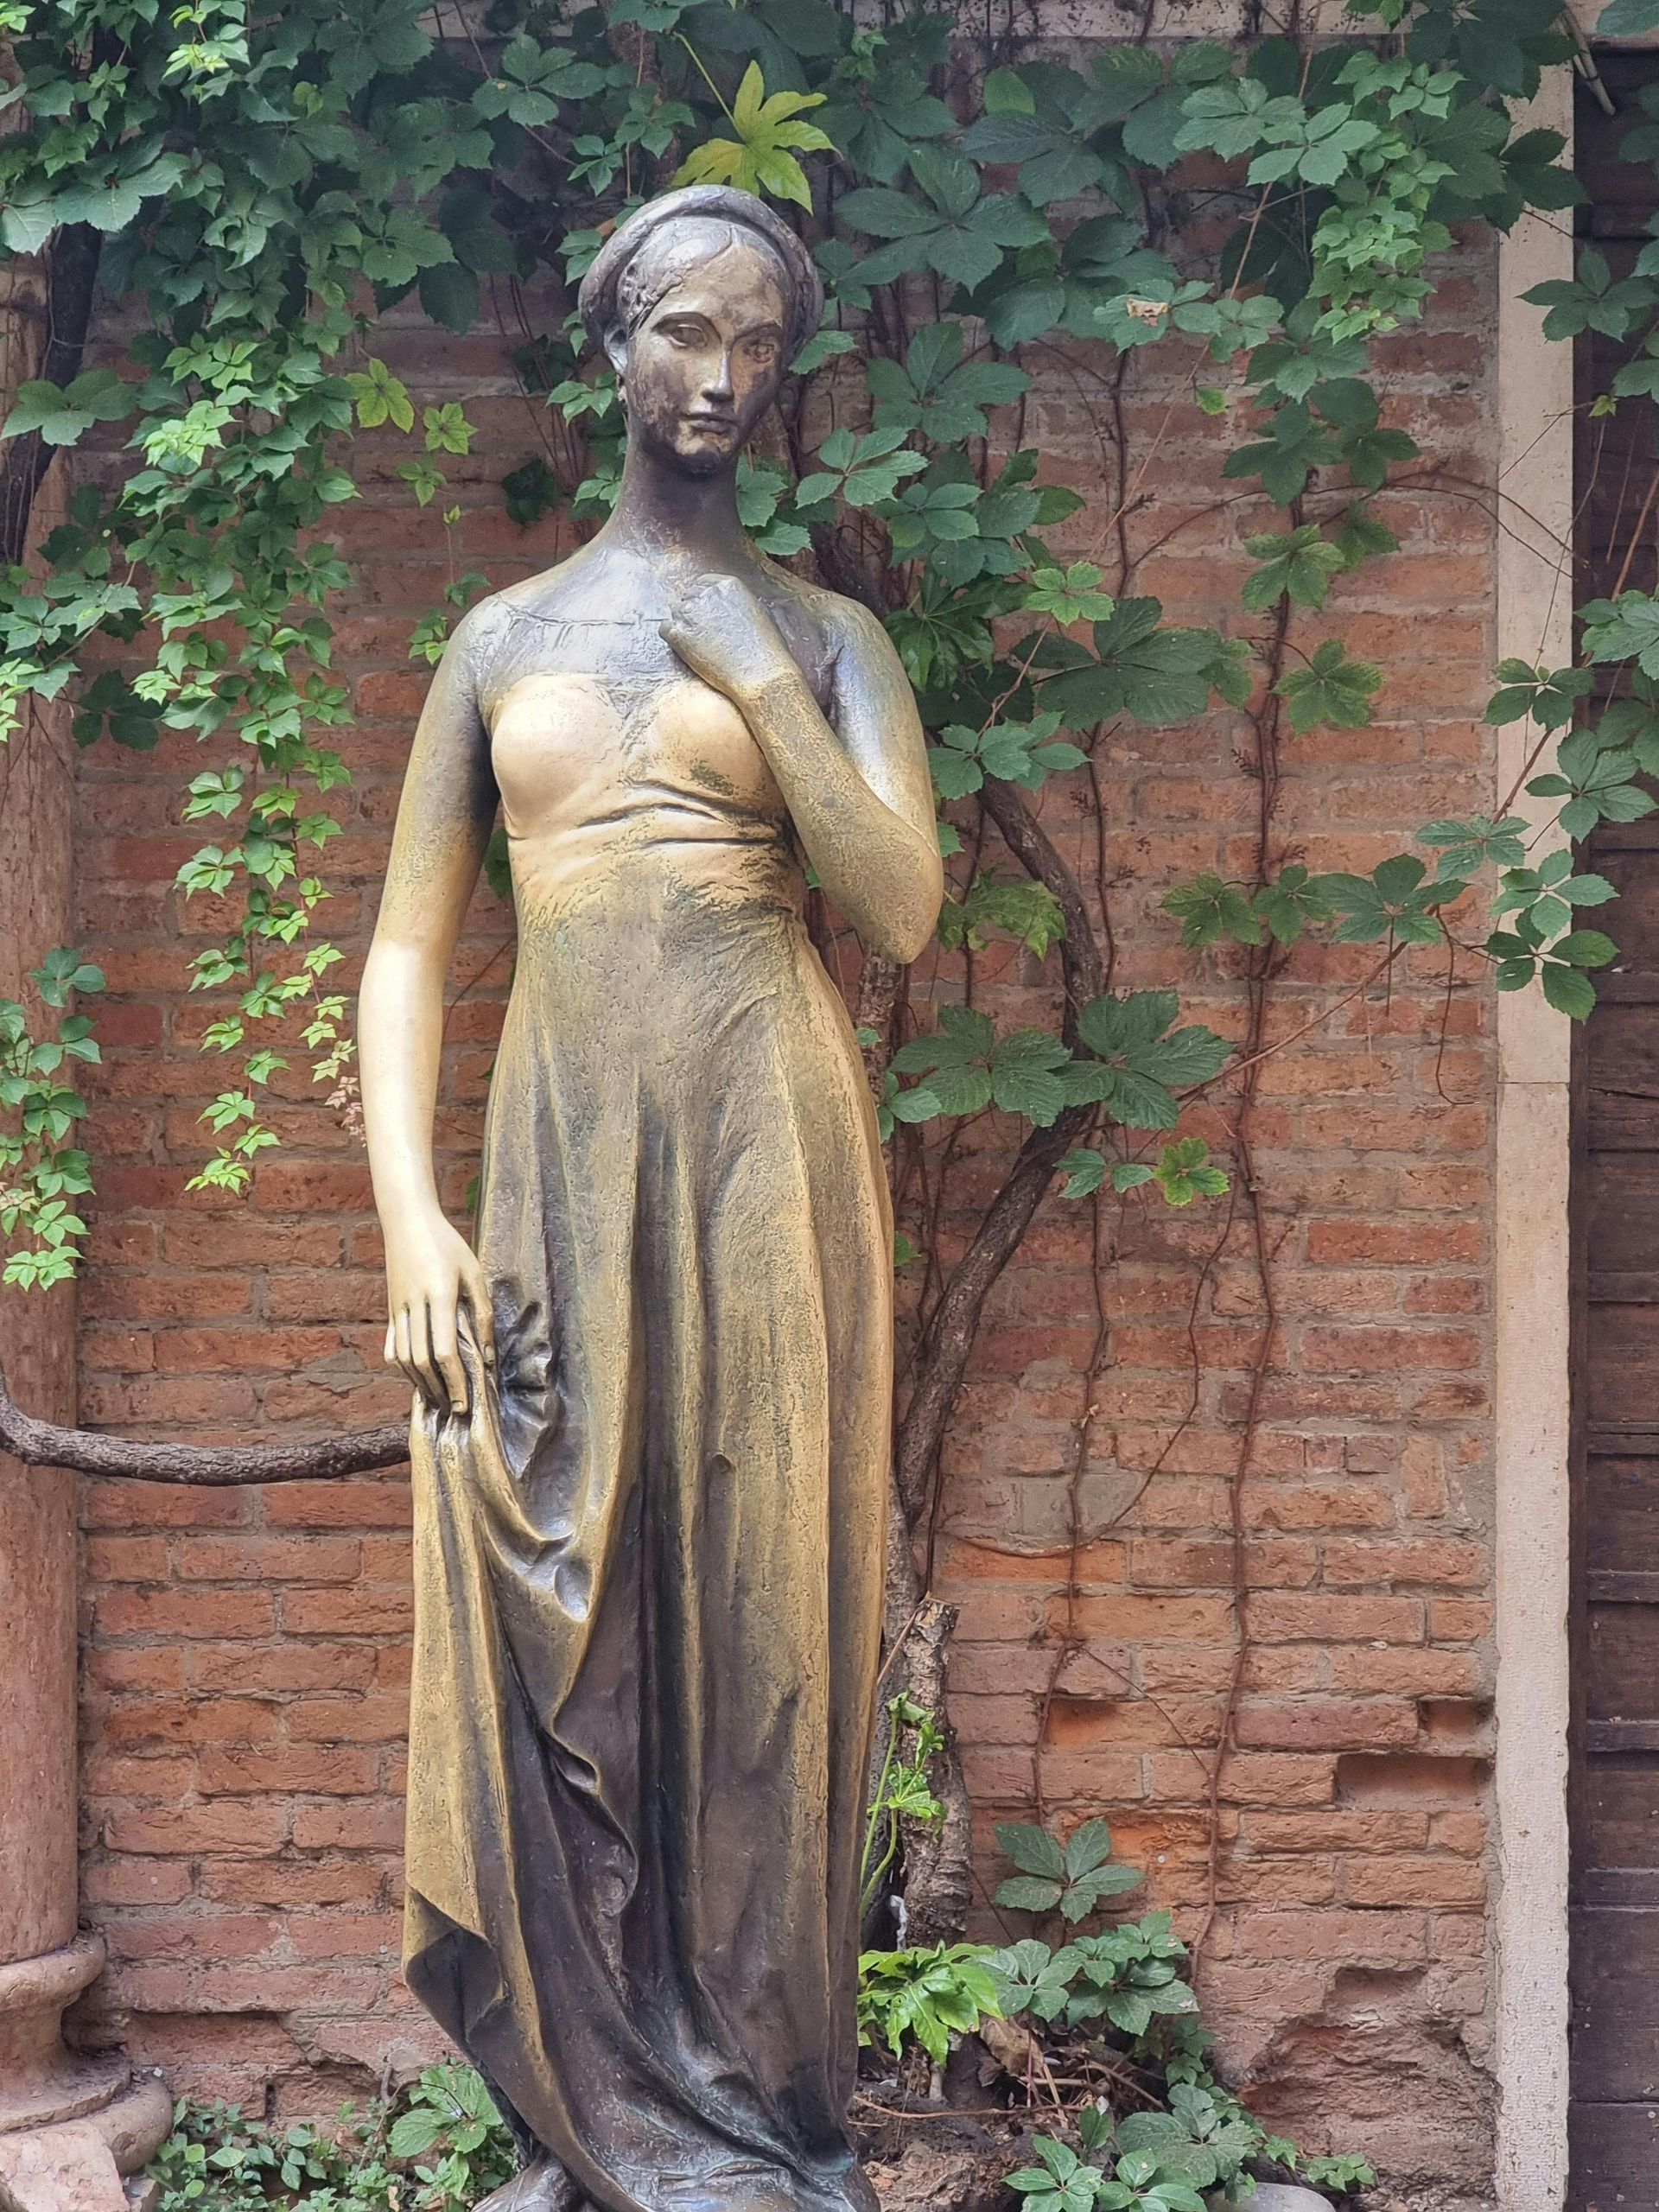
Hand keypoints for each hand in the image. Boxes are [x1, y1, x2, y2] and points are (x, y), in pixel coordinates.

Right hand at [382, 1209, 495, 1415]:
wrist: (407, 1220)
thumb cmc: (448, 1244)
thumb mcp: (474, 1272)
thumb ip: (482, 1312)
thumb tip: (486, 1355)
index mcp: (439, 1294)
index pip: (444, 1349)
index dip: (454, 1380)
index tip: (465, 1401)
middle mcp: (414, 1304)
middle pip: (422, 1360)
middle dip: (439, 1389)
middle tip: (455, 1408)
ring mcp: (397, 1308)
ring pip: (403, 1357)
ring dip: (421, 1383)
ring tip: (439, 1399)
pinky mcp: (390, 1308)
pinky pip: (391, 1347)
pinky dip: (403, 1367)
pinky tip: (417, 1378)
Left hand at [660, 575, 799, 705]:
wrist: (760, 674)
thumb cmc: (766, 649)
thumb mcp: (756, 611)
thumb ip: (735, 602)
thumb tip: (724, 606)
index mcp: (727, 584)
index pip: (702, 583)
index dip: (703, 599)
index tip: (707, 613)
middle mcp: (706, 593)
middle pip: (688, 597)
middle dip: (694, 613)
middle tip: (704, 634)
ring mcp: (689, 612)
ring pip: (676, 613)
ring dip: (684, 626)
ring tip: (700, 645)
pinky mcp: (677, 634)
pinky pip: (665, 629)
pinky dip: (673, 639)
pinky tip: (688, 651)